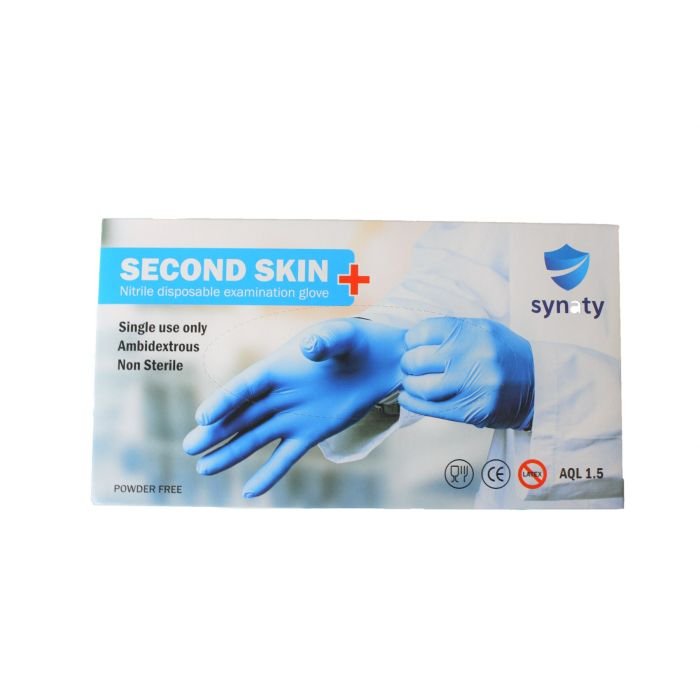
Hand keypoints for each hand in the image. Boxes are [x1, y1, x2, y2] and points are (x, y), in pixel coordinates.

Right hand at [183, 318, 405, 496]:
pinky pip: (285, 456)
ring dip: (231, 453)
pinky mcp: (309, 433)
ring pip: (255, 437)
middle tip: (190, 448)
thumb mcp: (343, 336)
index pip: (246, 387)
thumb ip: (326, 342)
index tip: (203, 418)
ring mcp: (292, 415)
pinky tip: (250, 492)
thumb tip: (309, 348)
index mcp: (279, 367)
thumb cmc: (358, 342)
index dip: (225, 402)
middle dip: (216, 432)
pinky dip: (269, 474)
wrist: (380, 363)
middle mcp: (279, 393)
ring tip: (204, 469)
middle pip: (242, 415)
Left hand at [399, 317, 533, 429]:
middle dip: (408, 364)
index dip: (412, 340)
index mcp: (474, 332)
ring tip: (412, 383)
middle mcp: (473, 356)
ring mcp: (473, 384)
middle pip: (418, 360)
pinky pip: (432, 408)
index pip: (424, 331)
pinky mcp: (472, 409)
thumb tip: (414, 340)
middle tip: (410, 366)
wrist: (539, 385)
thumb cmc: (506, 357)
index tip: (412, 345)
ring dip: (410, 385)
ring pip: (423, 387)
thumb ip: (453, 333)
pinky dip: (414, 403)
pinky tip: (408, 398)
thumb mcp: (485, 332)